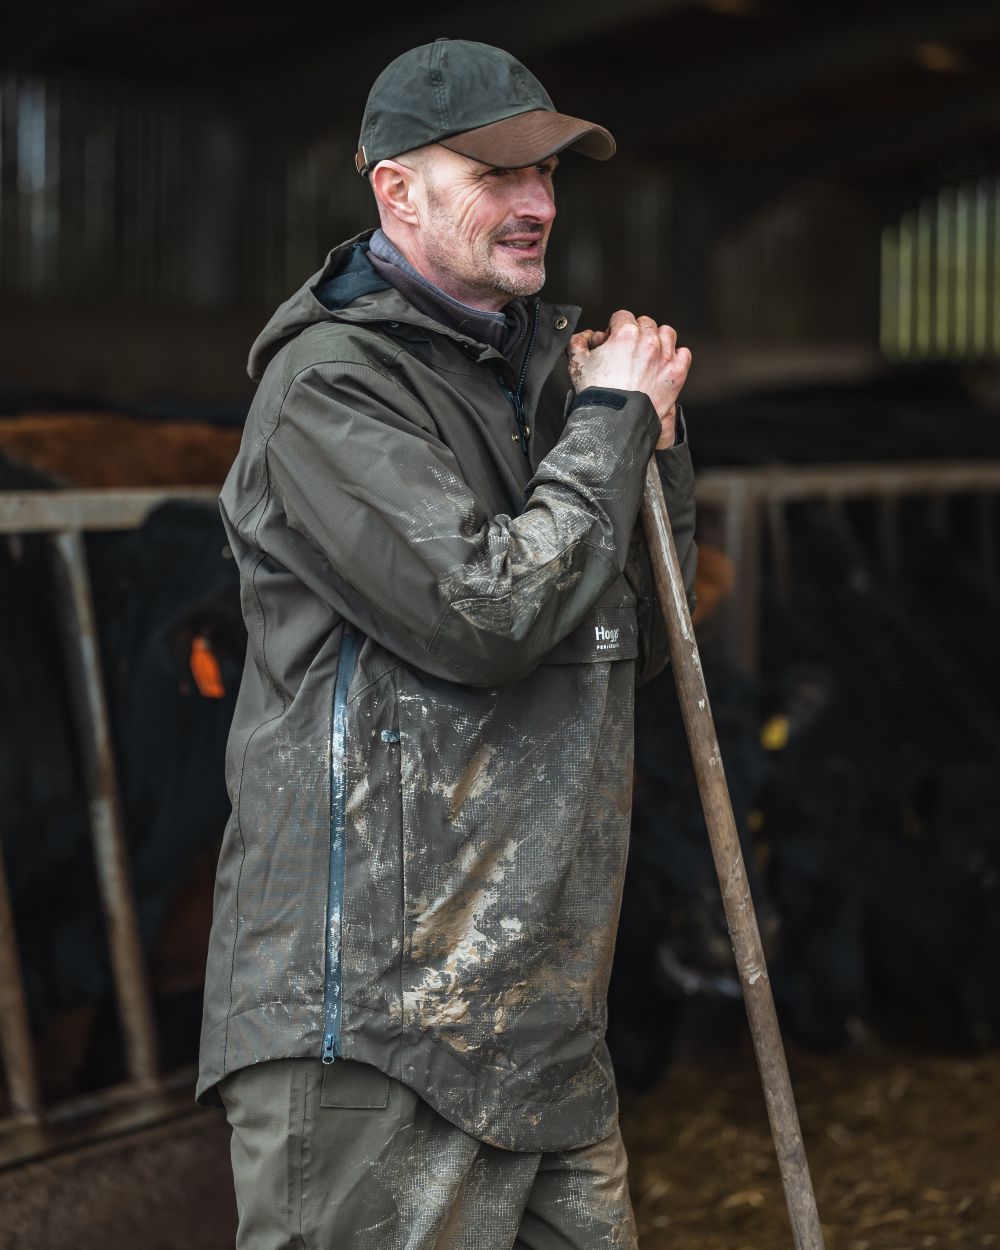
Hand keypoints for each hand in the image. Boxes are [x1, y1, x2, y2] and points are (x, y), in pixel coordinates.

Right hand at [567, 310, 691, 449]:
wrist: (615, 421)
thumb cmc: (598, 395)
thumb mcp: (577, 364)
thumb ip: (578, 342)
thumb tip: (585, 336)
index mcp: (625, 334)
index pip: (622, 316)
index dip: (613, 328)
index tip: (611, 341)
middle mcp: (648, 341)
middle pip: (645, 323)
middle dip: (635, 333)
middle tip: (627, 351)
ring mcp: (665, 356)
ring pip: (667, 333)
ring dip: (657, 339)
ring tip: (647, 354)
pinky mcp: (677, 373)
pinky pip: (684, 353)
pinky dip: (676, 356)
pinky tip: (663, 364)